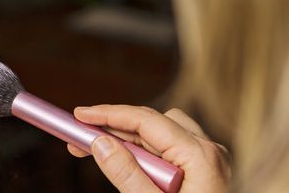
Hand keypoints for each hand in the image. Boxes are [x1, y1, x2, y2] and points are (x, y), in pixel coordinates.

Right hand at [67, 104, 230, 192]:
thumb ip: (126, 175)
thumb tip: (99, 142)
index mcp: (201, 156)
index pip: (146, 120)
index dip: (108, 114)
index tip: (79, 115)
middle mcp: (209, 151)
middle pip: (152, 123)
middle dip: (113, 128)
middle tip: (80, 138)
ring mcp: (209, 161)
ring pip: (160, 134)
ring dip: (127, 140)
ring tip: (99, 150)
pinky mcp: (204, 171)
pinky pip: (168, 150)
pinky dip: (143, 154)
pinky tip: (126, 165)